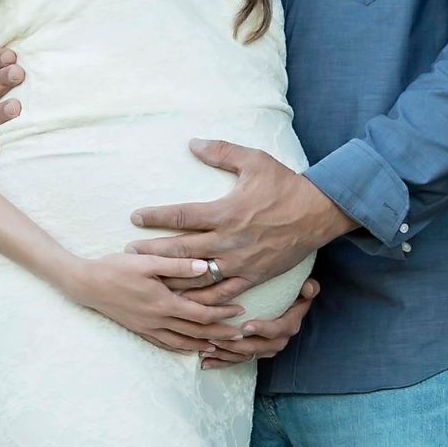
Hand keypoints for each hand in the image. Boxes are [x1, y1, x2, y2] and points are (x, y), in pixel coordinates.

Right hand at [64, 250, 245, 354]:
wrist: (87, 284)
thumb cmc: (116, 268)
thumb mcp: (147, 261)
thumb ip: (177, 264)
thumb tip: (205, 266)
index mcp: (163, 303)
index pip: (201, 314)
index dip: (222, 315)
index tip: (239, 311)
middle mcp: (158, 320)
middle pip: (196, 333)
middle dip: (220, 335)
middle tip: (240, 336)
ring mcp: (148, 328)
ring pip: (182, 342)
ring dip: (203, 345)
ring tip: (220, 347)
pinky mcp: (139, 330)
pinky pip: (165, 344)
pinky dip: (181, 348)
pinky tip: (189, 348)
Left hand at [130, 142, 350, 291]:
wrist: (318, 214)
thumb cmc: (285, 185)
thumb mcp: (255, 161)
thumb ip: (222, 152)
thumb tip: (192, 143)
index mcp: (226, 212)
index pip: (181, 216)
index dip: (155, 217)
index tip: (135, 217)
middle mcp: (229, 240)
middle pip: (181, 251)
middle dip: (152, 252)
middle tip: (129, 253)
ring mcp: (240, 262)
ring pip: (198, 277)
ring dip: (171, 278)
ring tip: (150, 277)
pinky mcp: (252, 277)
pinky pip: (222, 294)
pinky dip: (203, 301)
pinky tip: (185, 303)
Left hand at [199, 278, 319, 369]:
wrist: (285, 305)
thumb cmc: (291, 293)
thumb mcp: (303, 288)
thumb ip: (308, 288)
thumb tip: (309, 288)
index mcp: (290, 325)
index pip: (278, 329)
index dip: (263, 329)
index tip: (246, 325)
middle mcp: (278, 340)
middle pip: (259, 348)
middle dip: (237, 345)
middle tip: (218, 337)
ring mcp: (264, 349)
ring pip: (246, 356)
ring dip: (226, 355)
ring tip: (208, 349)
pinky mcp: (252, 354)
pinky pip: (237, 361)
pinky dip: (221, 363)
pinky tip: (205, 363)